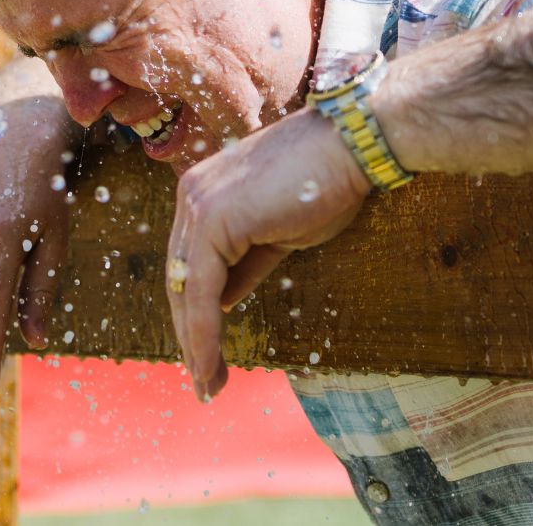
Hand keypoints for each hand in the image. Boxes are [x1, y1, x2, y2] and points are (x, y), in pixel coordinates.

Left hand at [167, 107, 369, 401]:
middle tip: (203, 380)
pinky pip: (201, 290)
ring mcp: (198, 206)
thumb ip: (244, 265)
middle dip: (188, 334)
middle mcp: (191, 196)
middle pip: (180, 279)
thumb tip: (221, 302)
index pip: (189, 263)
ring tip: (208, 386)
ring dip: (194, 344)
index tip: (207, 353)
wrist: (352, 146)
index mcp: (203, 194)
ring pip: (186, 290)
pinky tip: (209, 365)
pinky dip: (203, 333)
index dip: (195, 311)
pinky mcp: (213, 221)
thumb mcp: (278, 234)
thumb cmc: (326, 183)